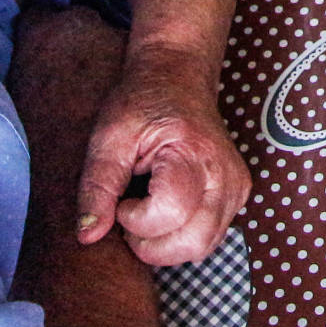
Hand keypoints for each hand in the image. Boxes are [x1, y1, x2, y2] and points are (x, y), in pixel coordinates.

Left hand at [76, 45, 252, 266]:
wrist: (178, 78)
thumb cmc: (142, 103)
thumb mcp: (109, 137)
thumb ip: (97, 186)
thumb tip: (88, 235)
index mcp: (195, 153)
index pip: (169, 213)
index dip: (134, 218)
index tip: (123, 197)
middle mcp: (226, 176)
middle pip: (192, 243)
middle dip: (151, 243)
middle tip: (131, 212)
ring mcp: (236, 189)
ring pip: (202, 248)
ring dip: (166, 244)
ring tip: (147, 210)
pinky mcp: (237, 197)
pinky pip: (209, 239)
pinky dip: (181, 237)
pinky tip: (164, 211)